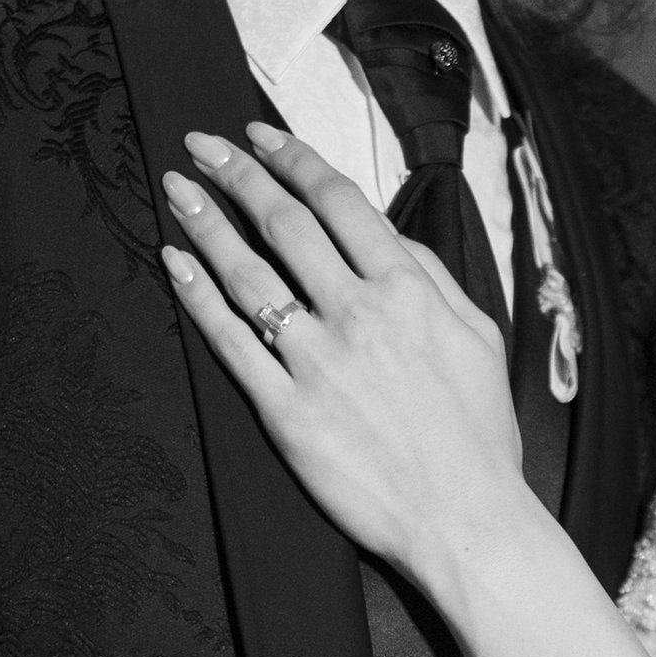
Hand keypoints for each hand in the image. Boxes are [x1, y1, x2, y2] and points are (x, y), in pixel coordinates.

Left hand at [159, 123, 532, 593]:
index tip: (260, 136)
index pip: (340, 203)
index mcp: (408, 291)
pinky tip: (175, 263)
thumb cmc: (479, 436)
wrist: (465, 520)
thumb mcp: (480, 338)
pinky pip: (230, 344)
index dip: (294, 160)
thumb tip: (389, 237)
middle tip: (201, 145)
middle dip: (237, 175)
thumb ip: (433, 279)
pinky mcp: (286, 413)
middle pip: (284, 225)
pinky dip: (198, 297)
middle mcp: (359, 315)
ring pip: (248, 274)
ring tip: (178, 188)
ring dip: (207, 223)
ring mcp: (317, 363)